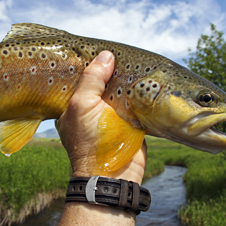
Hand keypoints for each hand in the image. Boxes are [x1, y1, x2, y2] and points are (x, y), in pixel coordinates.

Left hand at [57, 51, 146, 184]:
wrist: (112, 176)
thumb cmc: (90, 142)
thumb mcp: (82, 105)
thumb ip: (92, 79)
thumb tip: (106, 56)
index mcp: (76, 104)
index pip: (84, 77)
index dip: (93, 64)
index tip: (105, 49)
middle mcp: (94, 109)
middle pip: (106, 83)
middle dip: (115, 71)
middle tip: (126, 55)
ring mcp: (114, 116)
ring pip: (123, 91)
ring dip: (131, 82)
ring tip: (139, 65)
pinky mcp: (134, 123)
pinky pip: (139, 104)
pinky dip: (144, 95)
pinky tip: (149, 80)